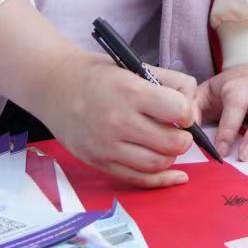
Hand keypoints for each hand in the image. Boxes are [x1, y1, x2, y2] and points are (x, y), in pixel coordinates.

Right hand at [28, 51, 197, 188]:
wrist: (55, 87)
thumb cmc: (101, 75)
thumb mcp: (137, 66)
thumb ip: (172, 83)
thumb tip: (193, 110)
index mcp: (131, 92)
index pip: (179, 111)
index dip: (188, 113)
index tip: (182, 112)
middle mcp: (119, 121)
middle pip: (172, 143)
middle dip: (184, 138)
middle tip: (179, 131)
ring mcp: (107, 146)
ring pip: (158, 163)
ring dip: (172, 156)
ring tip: (167, 143)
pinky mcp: (99, 162)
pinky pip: (138, 179)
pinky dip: (162, 180)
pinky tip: (176, 175)